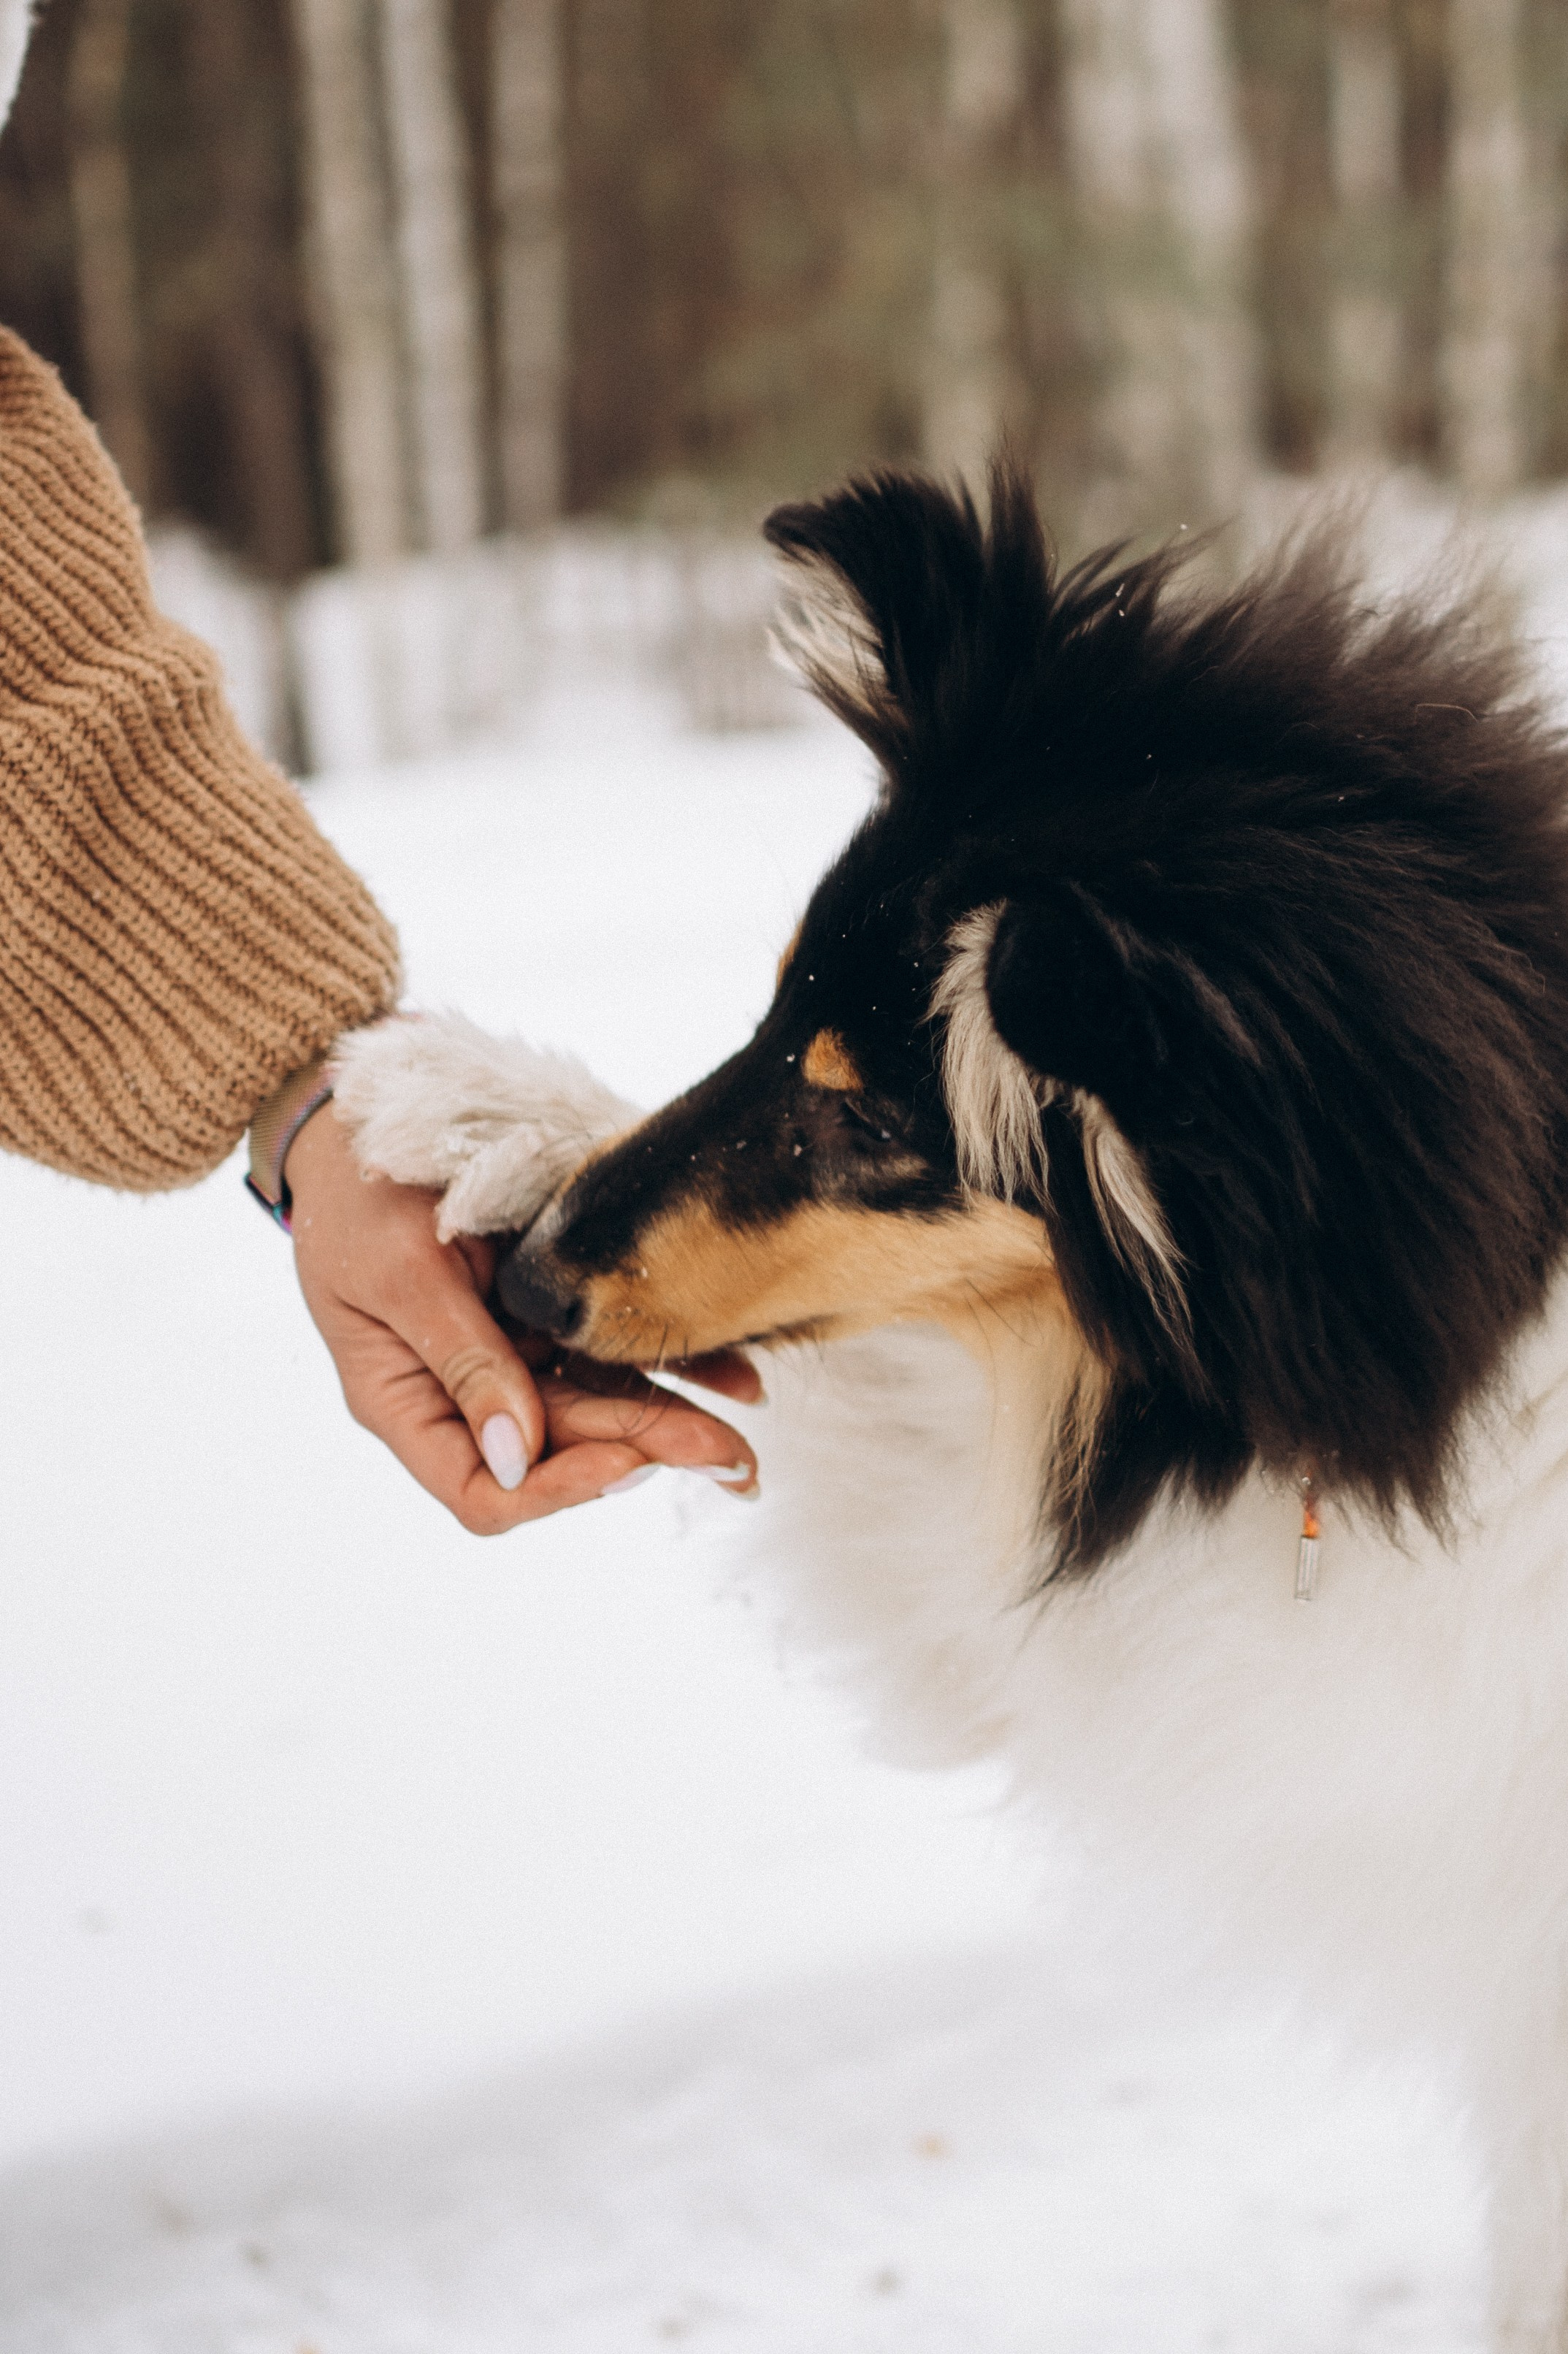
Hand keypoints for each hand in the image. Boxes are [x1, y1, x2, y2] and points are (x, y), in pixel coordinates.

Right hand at [284, 1103, 760, 1533]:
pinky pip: (615, 1351)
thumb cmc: (357, 1198)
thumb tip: (515, 1457)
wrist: (359, 1124)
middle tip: (729, 1458)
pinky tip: (735, 1378)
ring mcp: (514, 1355)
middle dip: (646, 1452)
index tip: (626, 1465)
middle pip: (564, 1450)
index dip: (559, 1490)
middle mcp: (468, 1395)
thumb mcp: (400, 1274)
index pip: (486, 1492)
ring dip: (674, 1423)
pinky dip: (675, 1364)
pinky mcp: (548, 1314)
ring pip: (600, 1407)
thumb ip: (462, 1360)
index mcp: (409, 1405)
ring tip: (744, 1437)